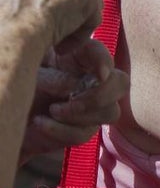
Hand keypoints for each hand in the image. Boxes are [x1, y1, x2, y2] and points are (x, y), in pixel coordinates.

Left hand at [20, 39, 126, 161]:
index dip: (105, 62)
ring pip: (110, 112)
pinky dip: (62, 130)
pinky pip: (85, 134)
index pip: (101, 54)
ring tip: (51, 110)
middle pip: (120, 84)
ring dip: (81, 114)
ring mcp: (90, 107)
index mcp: (77, 57)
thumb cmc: (15, 82)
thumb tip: (76, 85)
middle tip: (72, 99)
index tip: (99, 74)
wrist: (3, 116)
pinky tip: (40, 123)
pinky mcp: (81, 130)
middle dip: (100, 94)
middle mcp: (90, 79)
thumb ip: (55, 75)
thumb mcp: (31, 72)